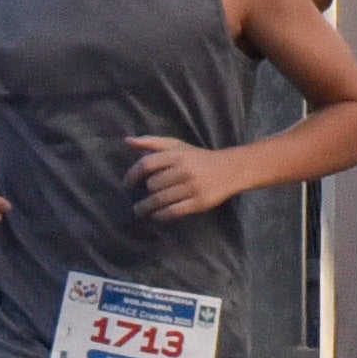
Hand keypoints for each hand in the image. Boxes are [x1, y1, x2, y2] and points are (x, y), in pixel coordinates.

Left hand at [128, 133, 244, 221]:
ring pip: (160, 200)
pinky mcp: (198, 203)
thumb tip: (127, 141)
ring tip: (140, 211)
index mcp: (177, 154)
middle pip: (153, 184)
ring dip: (146, 207)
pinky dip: (160, 215)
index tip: (125, 185)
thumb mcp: (177, 146)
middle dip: (145, 192)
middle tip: (141, 197)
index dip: (132, 175)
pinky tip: (155, 216)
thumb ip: (152, 143)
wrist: (230, 170)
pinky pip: (172, 212)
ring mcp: (192, 187)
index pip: (147, 164)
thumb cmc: (198, 158)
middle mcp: (184, 170)